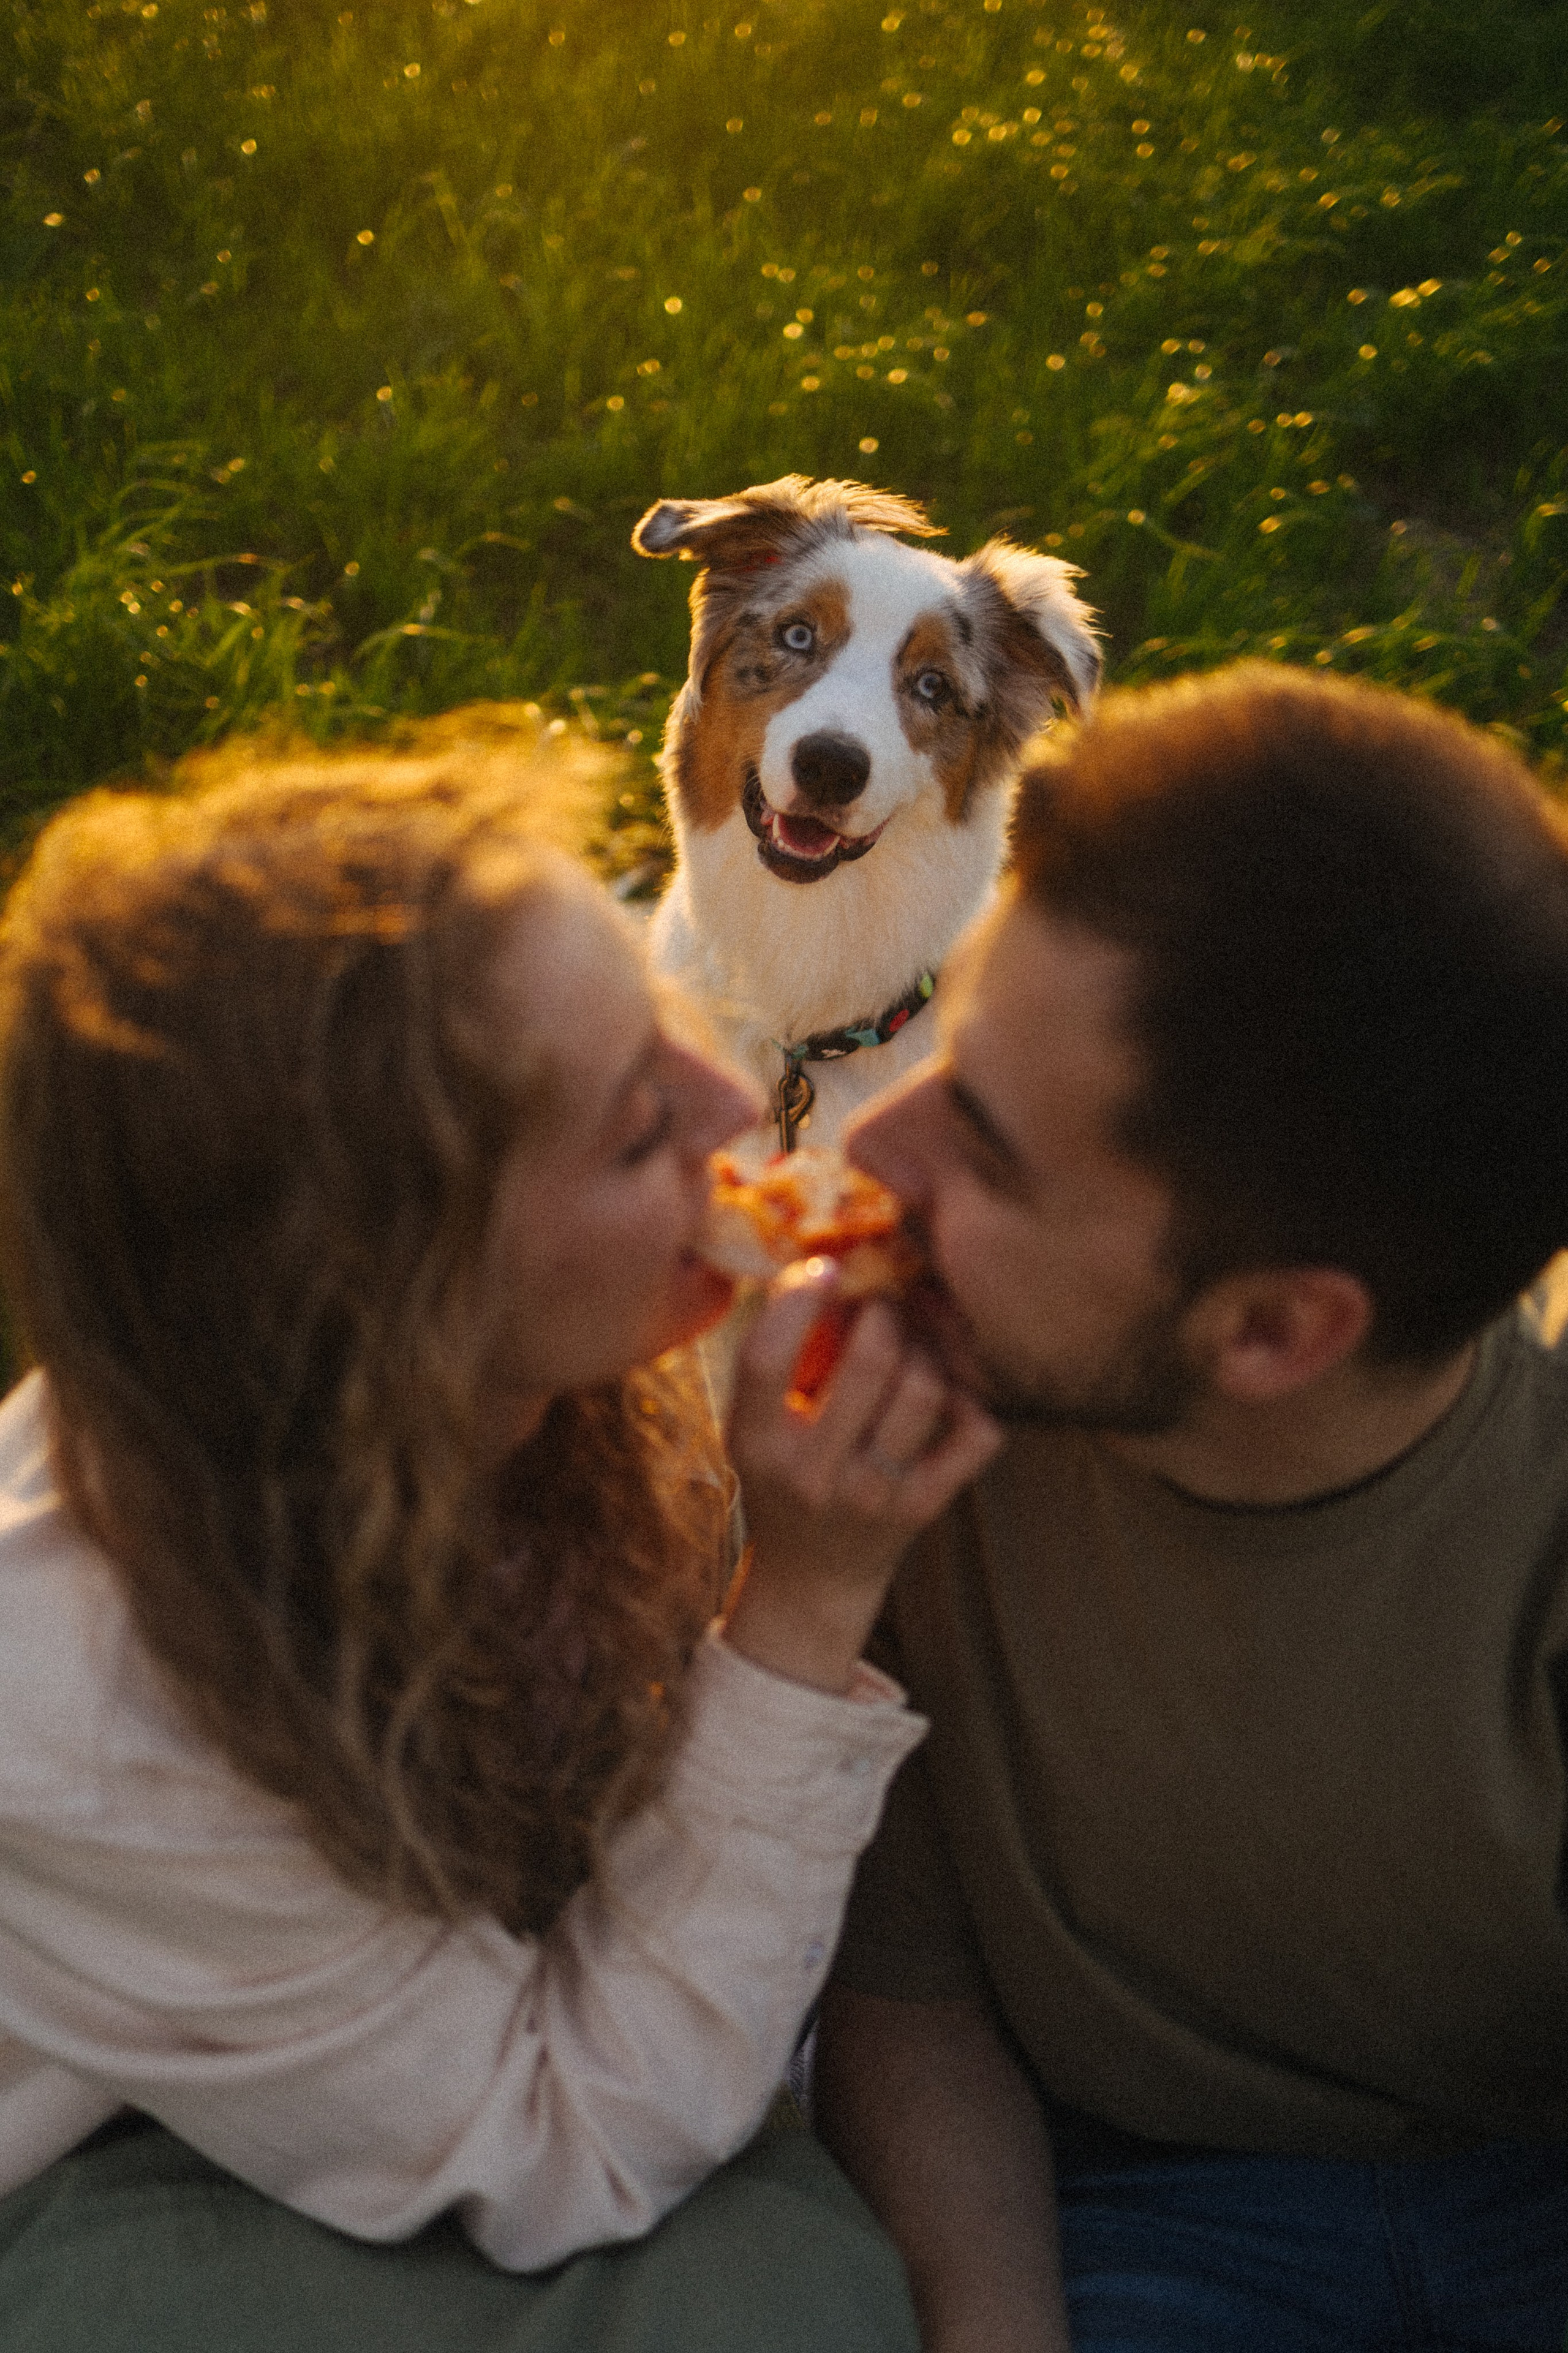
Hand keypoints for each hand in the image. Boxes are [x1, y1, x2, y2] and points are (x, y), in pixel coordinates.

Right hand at [722, 1259, 1000, 1691]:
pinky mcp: (922, 1507)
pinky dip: (972, 1403)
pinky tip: (950, 1395)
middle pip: (869, 1358)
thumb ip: (774, 1362)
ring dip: (927, 1350)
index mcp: (756, 1444)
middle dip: (885, 1311)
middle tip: (884, 1301)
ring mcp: (872, 1493)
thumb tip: (819, 1266)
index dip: (796, 1299)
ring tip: (915, 1344)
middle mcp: (813, 1472)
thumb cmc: (782, 1482)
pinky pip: (973, 1434)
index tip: (825, 1268)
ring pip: (925, 1386)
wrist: (812, 1578)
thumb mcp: (755, 1429)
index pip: (766, 1357)